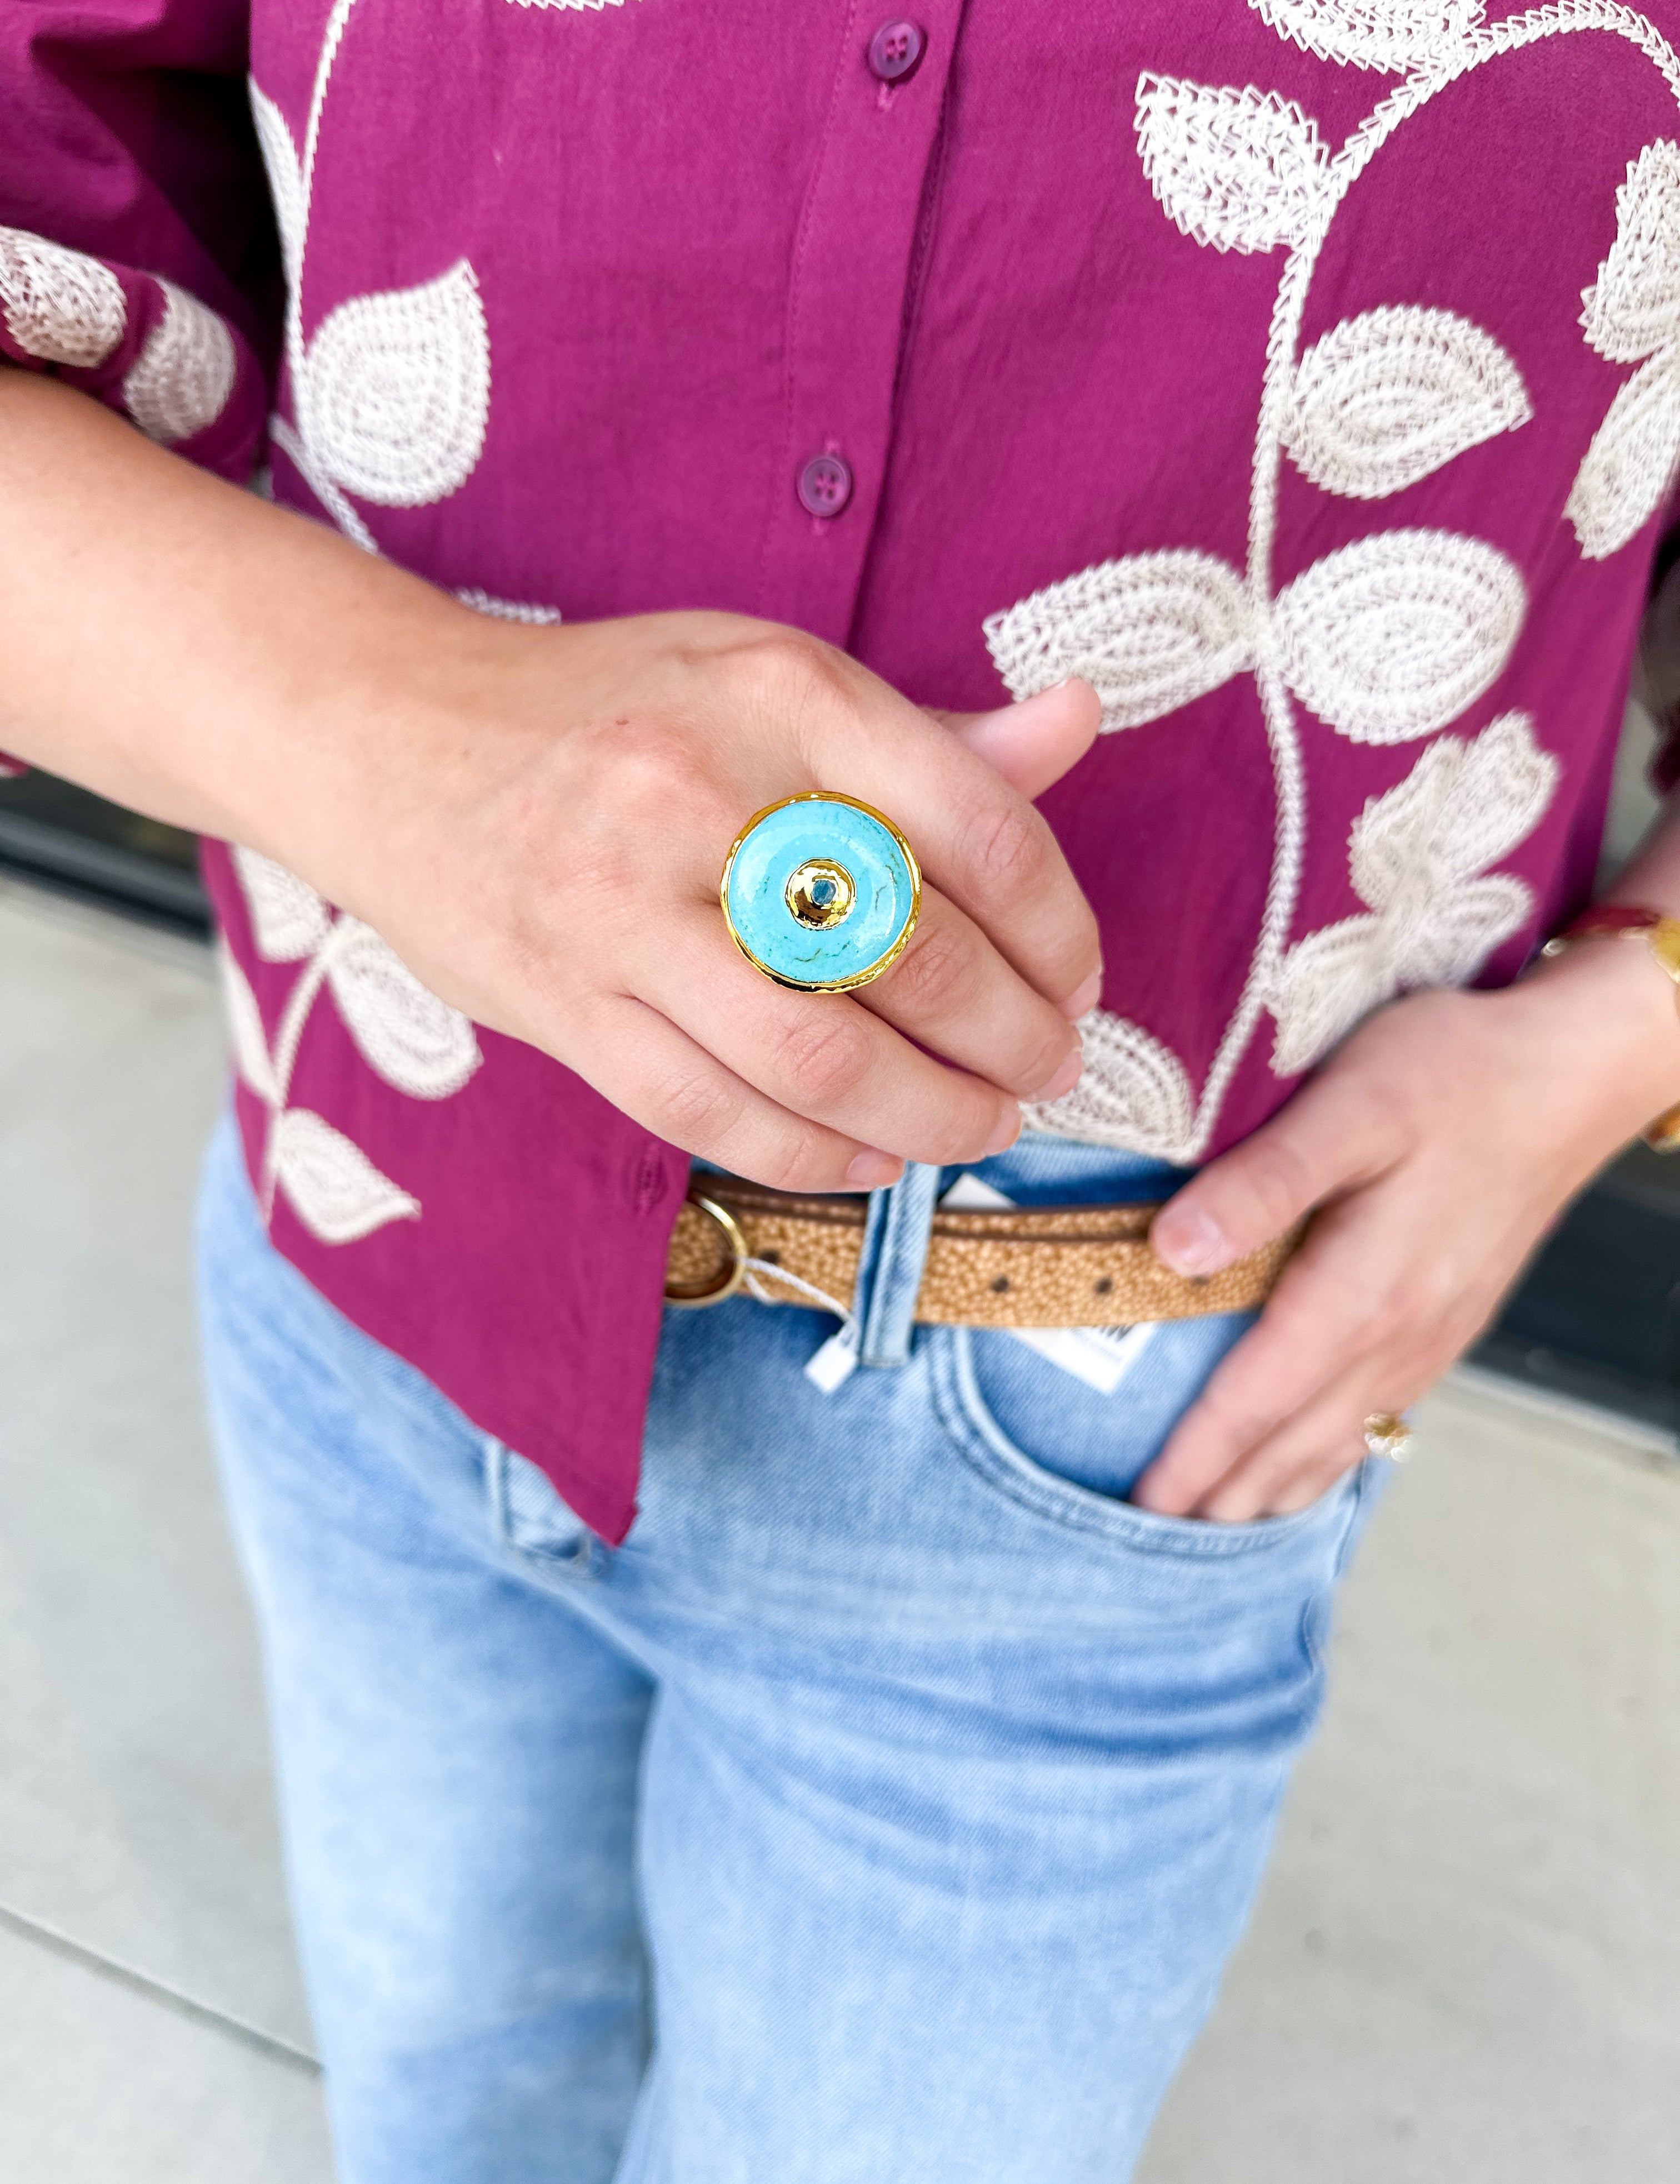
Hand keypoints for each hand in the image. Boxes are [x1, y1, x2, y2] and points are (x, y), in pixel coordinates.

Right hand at [318, 609, 1102, 1191]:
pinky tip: (869, 1155)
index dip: (1060, 934)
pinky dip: (816, 1158)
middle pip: (915, 959)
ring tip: (978, 1128)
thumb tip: (1080, 723)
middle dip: (1016, 1043)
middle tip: (1048, 1072)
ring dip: (932, 1121)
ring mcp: (621, 907)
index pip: (981, 831)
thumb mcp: (770, 683)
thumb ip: (929, 736)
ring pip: (822, 1062)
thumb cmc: (615, 713)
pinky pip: (715, 1115)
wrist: (393, 738)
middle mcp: (703, 791)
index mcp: (782, 690)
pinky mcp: (562, 1003)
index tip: (1079, 983)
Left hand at [1134, 940, 1679, 1519]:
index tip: (1138, 1506)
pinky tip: (1307, 1464)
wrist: (1570, 1074)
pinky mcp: (1449, 1321)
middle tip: (1150, 1537)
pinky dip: (1329, 1456)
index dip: (1192, 1458)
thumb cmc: (1454, 1073)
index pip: (1253, 1401)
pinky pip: (1378, 1416)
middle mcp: (1399, 1336)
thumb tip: (1171, 1249)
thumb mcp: (1349, 1104)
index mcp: (1361, 1293)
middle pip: (1292, 1443)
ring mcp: (1431, 1336)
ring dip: (1273, 1488)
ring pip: (1339, 1441)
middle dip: (1220, 1495)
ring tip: (1213, 1523)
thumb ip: (1262, 1180)